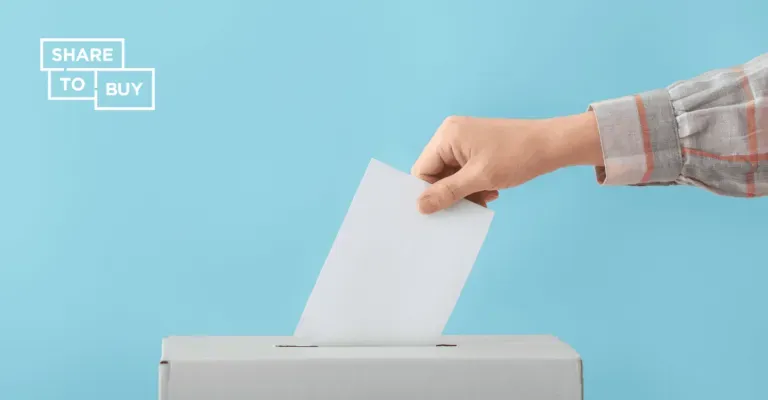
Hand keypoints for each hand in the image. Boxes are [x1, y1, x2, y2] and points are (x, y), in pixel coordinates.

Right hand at [411, 113, 602, 213]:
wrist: (552, 145)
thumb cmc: (517, 156)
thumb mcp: (479, 179)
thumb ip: (447, 193)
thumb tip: (420, 206)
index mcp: (447, 136)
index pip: (422, 170)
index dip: (431, 192)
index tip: (445, 210)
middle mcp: (452, 134)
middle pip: (436, 173)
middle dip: (451, 193)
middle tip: (469, 206)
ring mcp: (465, 140)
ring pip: (452, 175)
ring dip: (465, 192)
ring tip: (484, 198)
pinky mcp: (478, 147)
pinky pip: (465, 171)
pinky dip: (474, 185)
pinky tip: (490, 191)